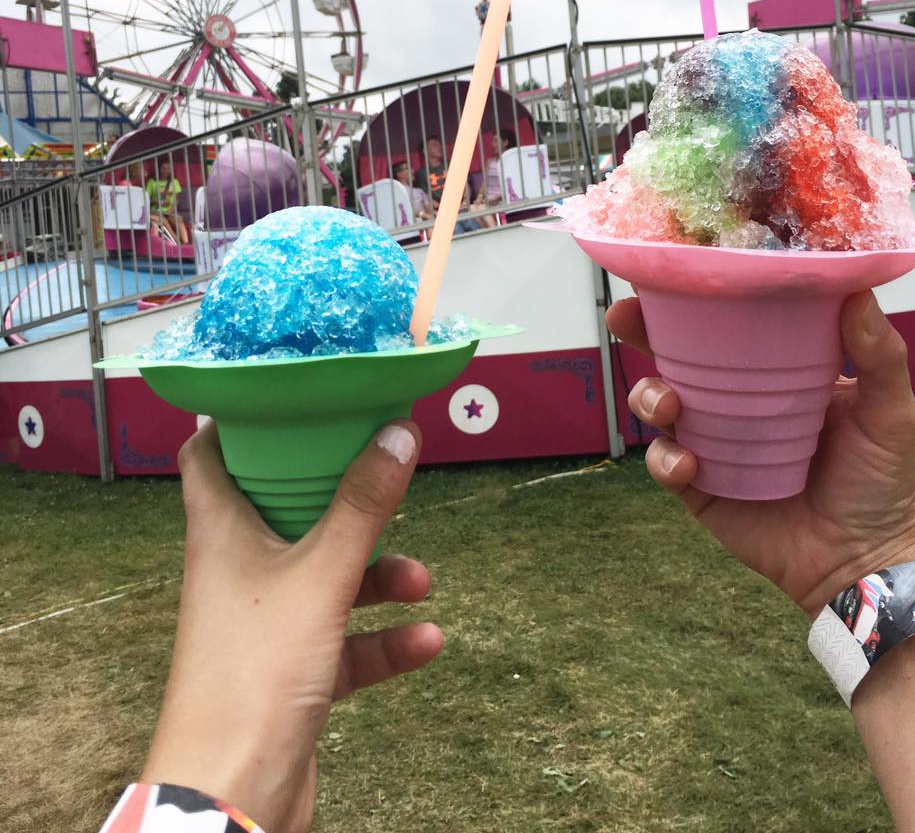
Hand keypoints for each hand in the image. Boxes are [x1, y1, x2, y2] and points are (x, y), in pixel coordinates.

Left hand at [140, 420, 442, 832]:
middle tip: (382, 473)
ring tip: (421, 580)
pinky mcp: (291, 668)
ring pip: (325, 576)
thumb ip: (363, 506)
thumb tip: (398, 432)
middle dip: (341, 496)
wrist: (234, 792)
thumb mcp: (321, 576)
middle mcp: (239, 569)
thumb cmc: (254, 672)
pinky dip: (382, 638)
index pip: (212, 456)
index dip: (243, 422)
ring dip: (376, 575)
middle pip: (286, 509)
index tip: (292, 398)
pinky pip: (344, 639)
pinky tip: (426, 641)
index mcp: (222, 532)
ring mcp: (265, 620)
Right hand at [607, 290, 914, 616]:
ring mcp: (709, 441)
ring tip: (669, 408)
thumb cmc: (876, 482)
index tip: (668, 274)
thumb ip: (879, 354)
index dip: (691, 300)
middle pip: (673, 355)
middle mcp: (731, 401)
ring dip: (648, 395)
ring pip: (655, 403)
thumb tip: (856, 289)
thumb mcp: (887, 412)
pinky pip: (662, 461)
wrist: (856, 560)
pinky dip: (665, 459)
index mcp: (769, 374)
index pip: (724, 326)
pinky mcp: (695, 483)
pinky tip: (688, 464)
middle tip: (625, 318)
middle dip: (641, 333)